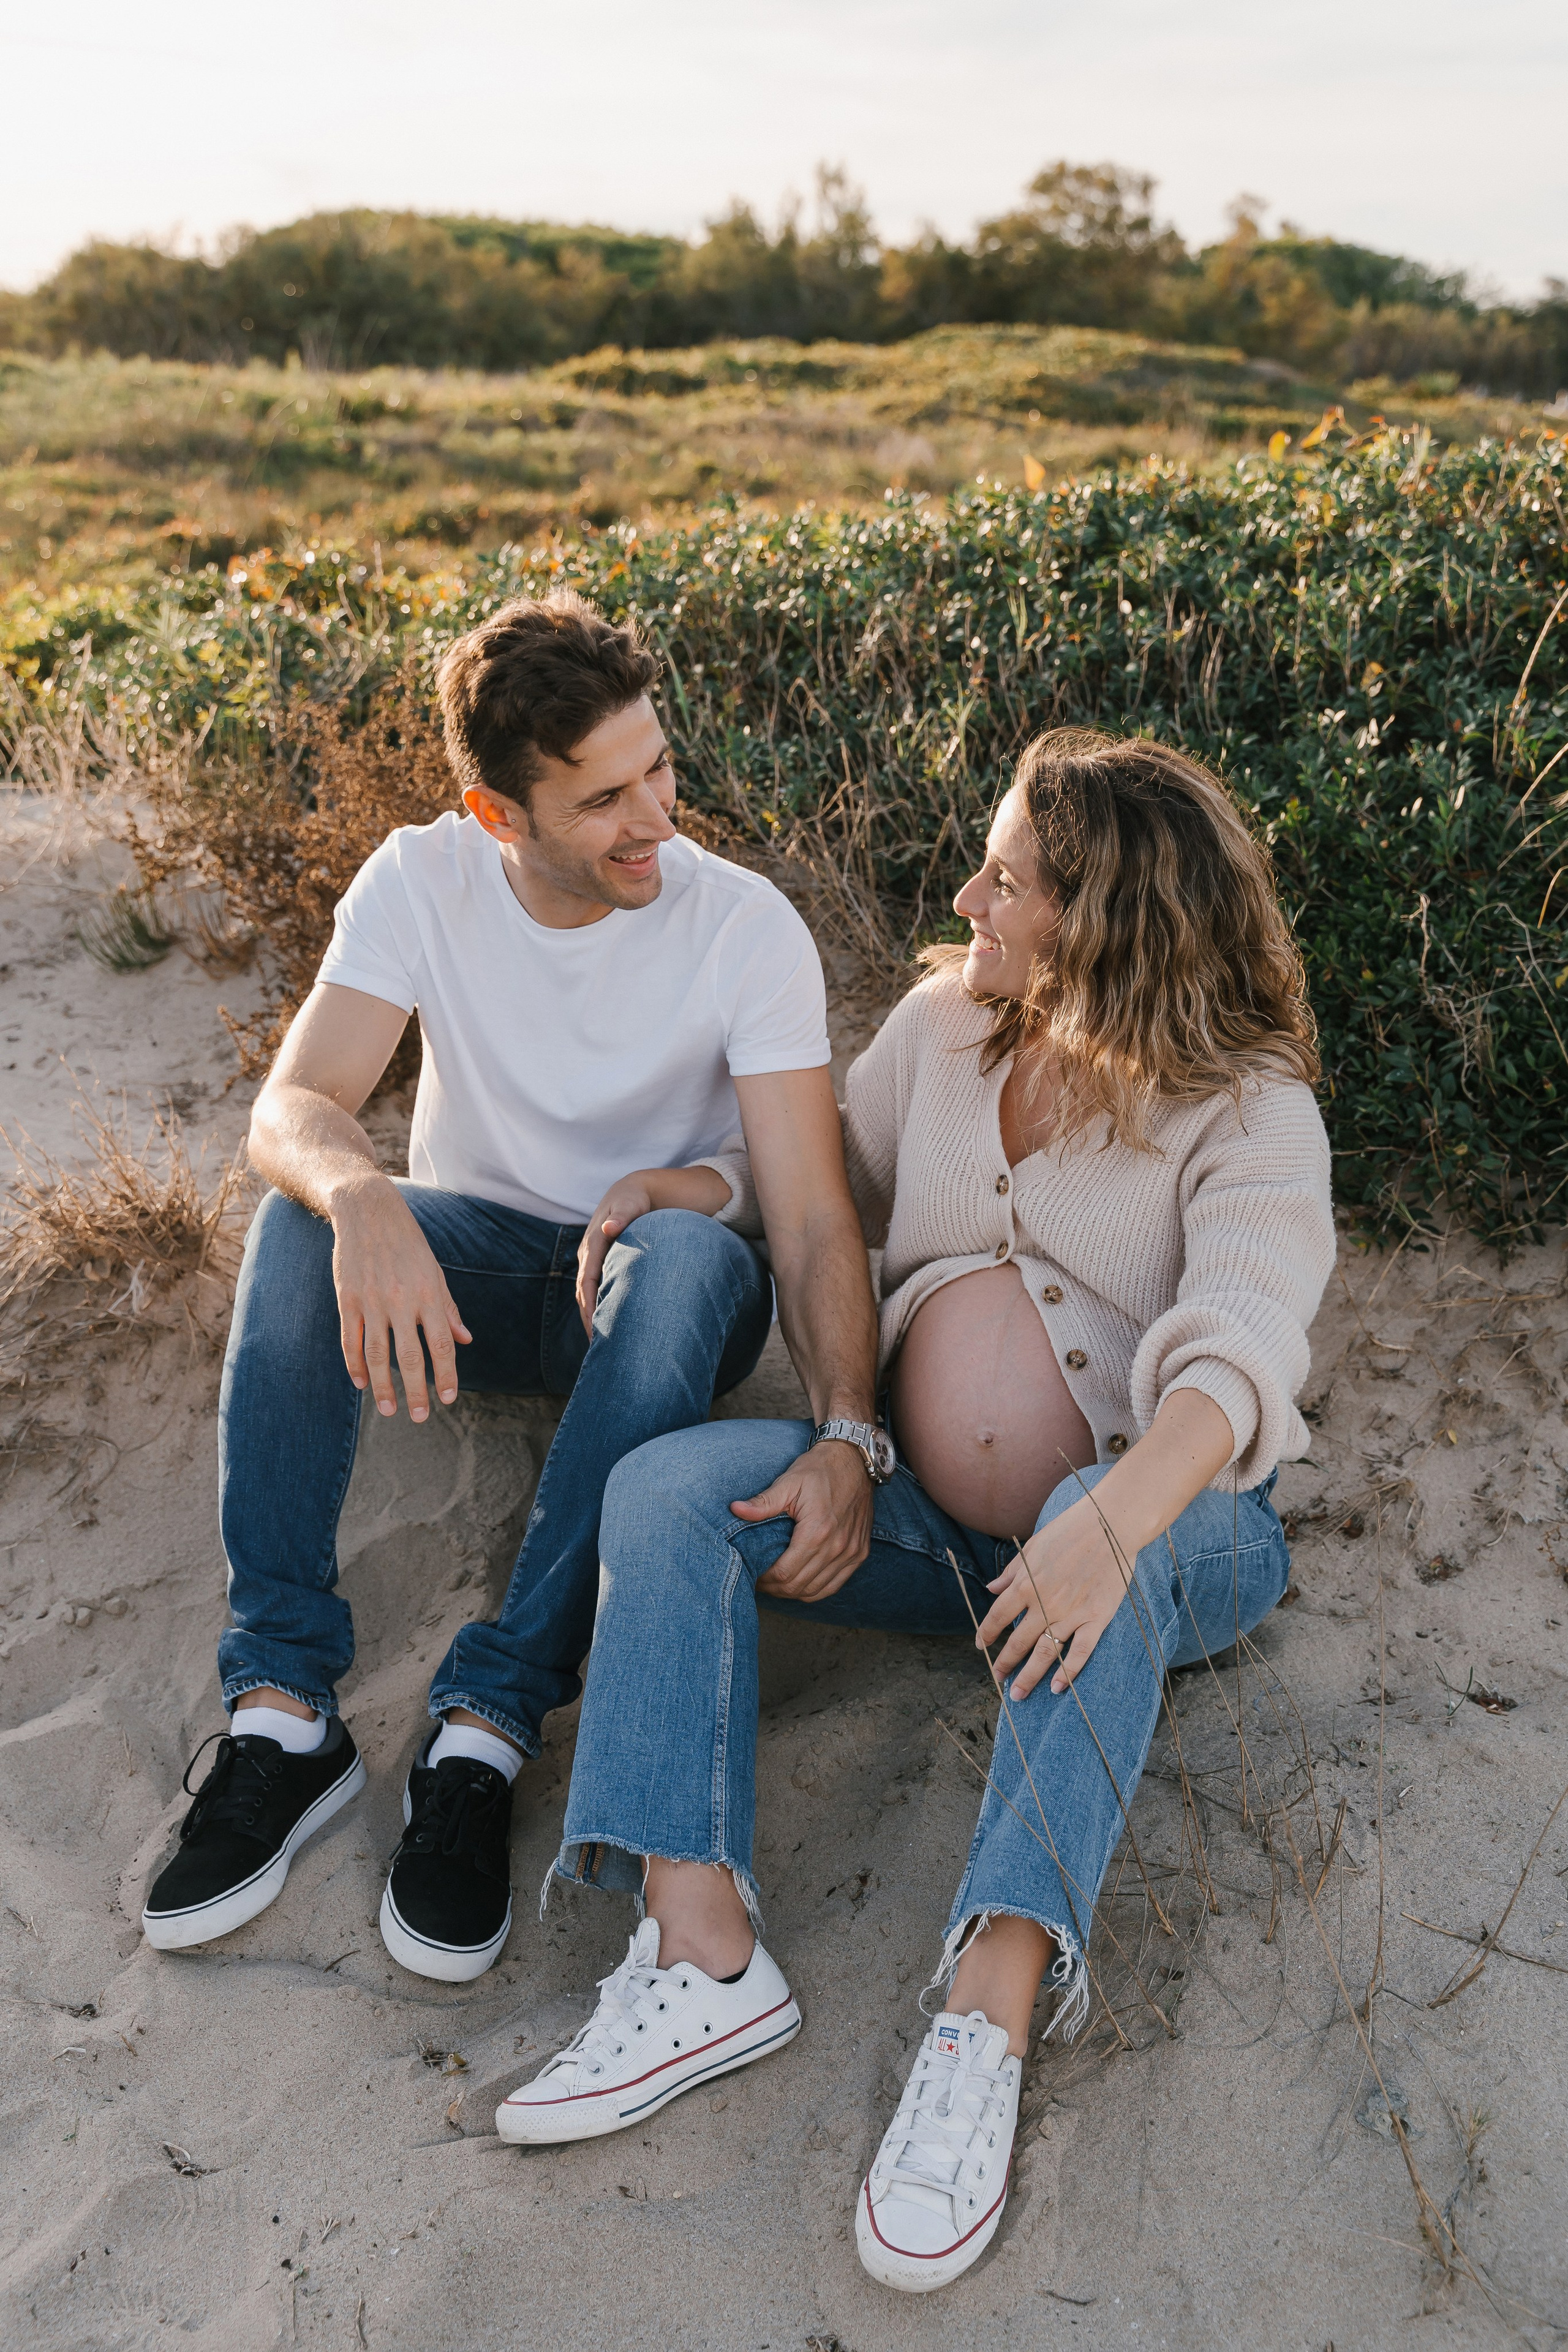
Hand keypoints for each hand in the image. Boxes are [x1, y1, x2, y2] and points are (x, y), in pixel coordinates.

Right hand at [328, 1174, 470, 1421]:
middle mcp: (400, 1300)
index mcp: (428, 1294)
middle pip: (410, 1356)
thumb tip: (465, 1340)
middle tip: (418, 1417)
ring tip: (389, 1409)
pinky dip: (355, 1364)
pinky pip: (351, 1339)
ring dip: (383, 1386)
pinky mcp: (347, 1298)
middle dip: (415, 1390)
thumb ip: (448, 1308)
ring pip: (377, 1353)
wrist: (367, 1212)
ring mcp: (371, 1300)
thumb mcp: (434, 1272)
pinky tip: (361, 1383)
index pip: (441, 1344)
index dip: (445, 1374)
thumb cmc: (407, 1244)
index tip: (448, 1399)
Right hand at [575, 1175, 655, 1334]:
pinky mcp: (600, 1262)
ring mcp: (592, 1258)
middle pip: (583, 1292)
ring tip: (600, 1343)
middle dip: (588, 1319)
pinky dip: (597, 1306)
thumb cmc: (634, 1199)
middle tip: (598, 1348)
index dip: (590, 1306)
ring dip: (590, 1316)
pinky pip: (594, 1287)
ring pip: (586, 1292)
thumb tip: (609, 1228)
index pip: (587, 1280)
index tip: (596, 1329)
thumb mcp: (631, 1203)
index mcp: (593, 1243)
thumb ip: (622, 1215)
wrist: (632, 1192)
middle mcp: (588, 1253)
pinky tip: (606, 1322)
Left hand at [737, 1441, 873, 1604]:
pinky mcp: (859, 1553)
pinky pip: (835, 1585)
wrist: (854, 1460)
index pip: (785, 1573)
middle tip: (760, 1582)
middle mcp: (837, 1547)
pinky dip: (815, 1590)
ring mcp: (851, 1552)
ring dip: (793, 1592)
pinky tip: (800, 1583)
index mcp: (817, 1531)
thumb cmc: (819, 1470)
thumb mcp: (789, 1482)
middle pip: (799, 1586)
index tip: (753, 1575)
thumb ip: (763, 1502)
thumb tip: (735, 1509)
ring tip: (776, 1584)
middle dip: (775, 1588)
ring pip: (816, 1591)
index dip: (765, 1580)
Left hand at [974, 1490, 1137, 1700]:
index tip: (981, 1647)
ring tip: (1017, 1695)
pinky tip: (1057, 1688)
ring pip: (1045, 1652)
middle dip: (1004, 1664)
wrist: (1111, 1524)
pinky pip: (1080, 1651)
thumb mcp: (1033, 1546)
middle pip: (1018, 1641)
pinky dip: (1068, 1672)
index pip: (998, 1616)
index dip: (987, 1634)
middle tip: (997, 1680)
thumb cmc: (1071, 1529)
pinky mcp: (1097, 1617)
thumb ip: (1012, 1571)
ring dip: (1029, 1676)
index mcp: (1026, 1582)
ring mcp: (1071, 1612)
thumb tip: (991, 1589)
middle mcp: (1045, 1602)